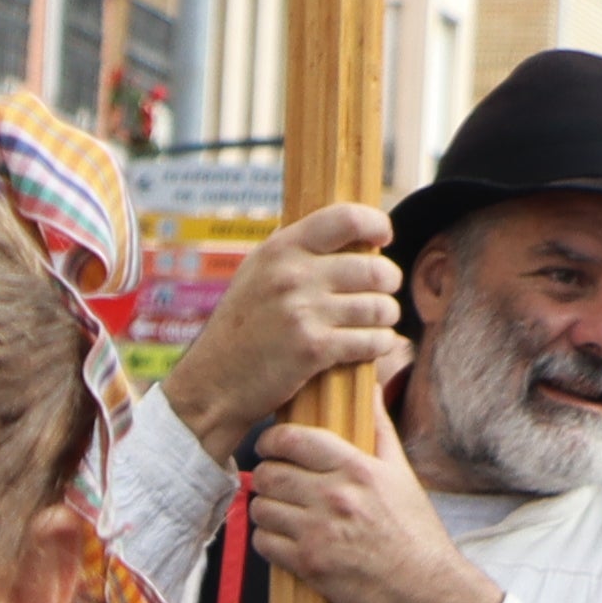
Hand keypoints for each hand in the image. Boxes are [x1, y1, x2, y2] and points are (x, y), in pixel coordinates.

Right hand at [156, 200, 408, 454]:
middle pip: (376, 269)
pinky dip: (380, 345)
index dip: (377, 225)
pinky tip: (371, 346)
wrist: (212, 384)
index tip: (382, 240)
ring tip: (376, 323)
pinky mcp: (313, 349)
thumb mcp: (255, 274)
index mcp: (281, 249)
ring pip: (381, 308)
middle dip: (388, 284)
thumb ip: (293, 250)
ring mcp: (303, 312)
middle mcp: (292, 276)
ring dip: (386, 318)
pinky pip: (374, 341)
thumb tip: (342, 226)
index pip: (348, 218)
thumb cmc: (240, 329)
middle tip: (382, 294)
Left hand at [241, 421, 510, 602]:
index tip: (271, 447)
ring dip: (265, 510)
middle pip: (269, 474)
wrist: (427, 590)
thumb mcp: (401, 474)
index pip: (294, 440)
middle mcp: (336, 497)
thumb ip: (379, 429)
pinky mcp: (309, 565)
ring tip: (279, 513)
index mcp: (358, 469)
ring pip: (261, 508)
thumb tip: (370, 387)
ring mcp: (320, 532)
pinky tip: (283, 540)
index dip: (272, 441)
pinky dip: (267, 541)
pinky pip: (263, 543)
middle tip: (273, 484)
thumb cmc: (415, 532)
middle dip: (266, 477)